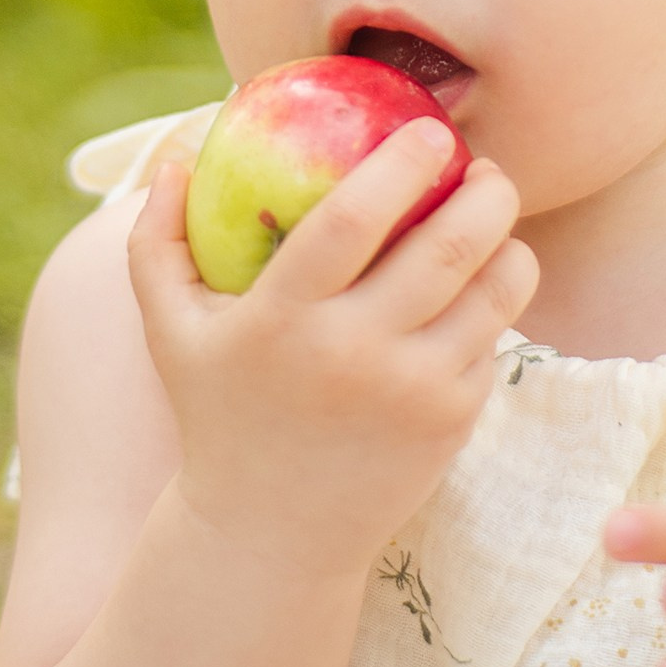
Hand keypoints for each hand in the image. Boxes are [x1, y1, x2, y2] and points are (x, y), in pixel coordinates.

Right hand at [128, 121, 538, 580]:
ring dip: (509, 240)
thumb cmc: (220, 415)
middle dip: (488, 187)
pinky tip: (475, 289)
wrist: (270, 535)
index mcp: (283, 318)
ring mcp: (412, 391)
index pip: (356, 217)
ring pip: (497, 288)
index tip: (431, 131)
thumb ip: (156, 239)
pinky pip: (494, 337)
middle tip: (485, 166)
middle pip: (451, 243)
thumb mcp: (170, 332)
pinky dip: (494, 302)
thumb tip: (176, 153)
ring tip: (494, 220)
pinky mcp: (452, 420)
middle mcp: (354, 353)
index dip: (404, 162)